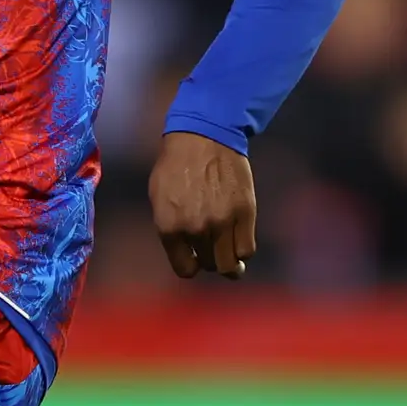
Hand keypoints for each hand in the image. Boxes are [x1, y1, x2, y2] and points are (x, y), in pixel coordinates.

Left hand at [150, 131, 256, 278]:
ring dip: (230, 263)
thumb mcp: (159, 198)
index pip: (185, 269)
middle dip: (211, 261)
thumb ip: (170, 227)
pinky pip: (247, 248)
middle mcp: (196, 229)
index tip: (196, 259)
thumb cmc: (176, 164)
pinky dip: (243, 250)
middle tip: (214, 251)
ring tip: (231, 256)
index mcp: (170, 227)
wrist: (203, 135)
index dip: (191, 266)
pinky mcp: (245, 213)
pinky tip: (239, 241)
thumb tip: (184, 249)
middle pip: (210, 266)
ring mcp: (223, 222)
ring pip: (230, 264)